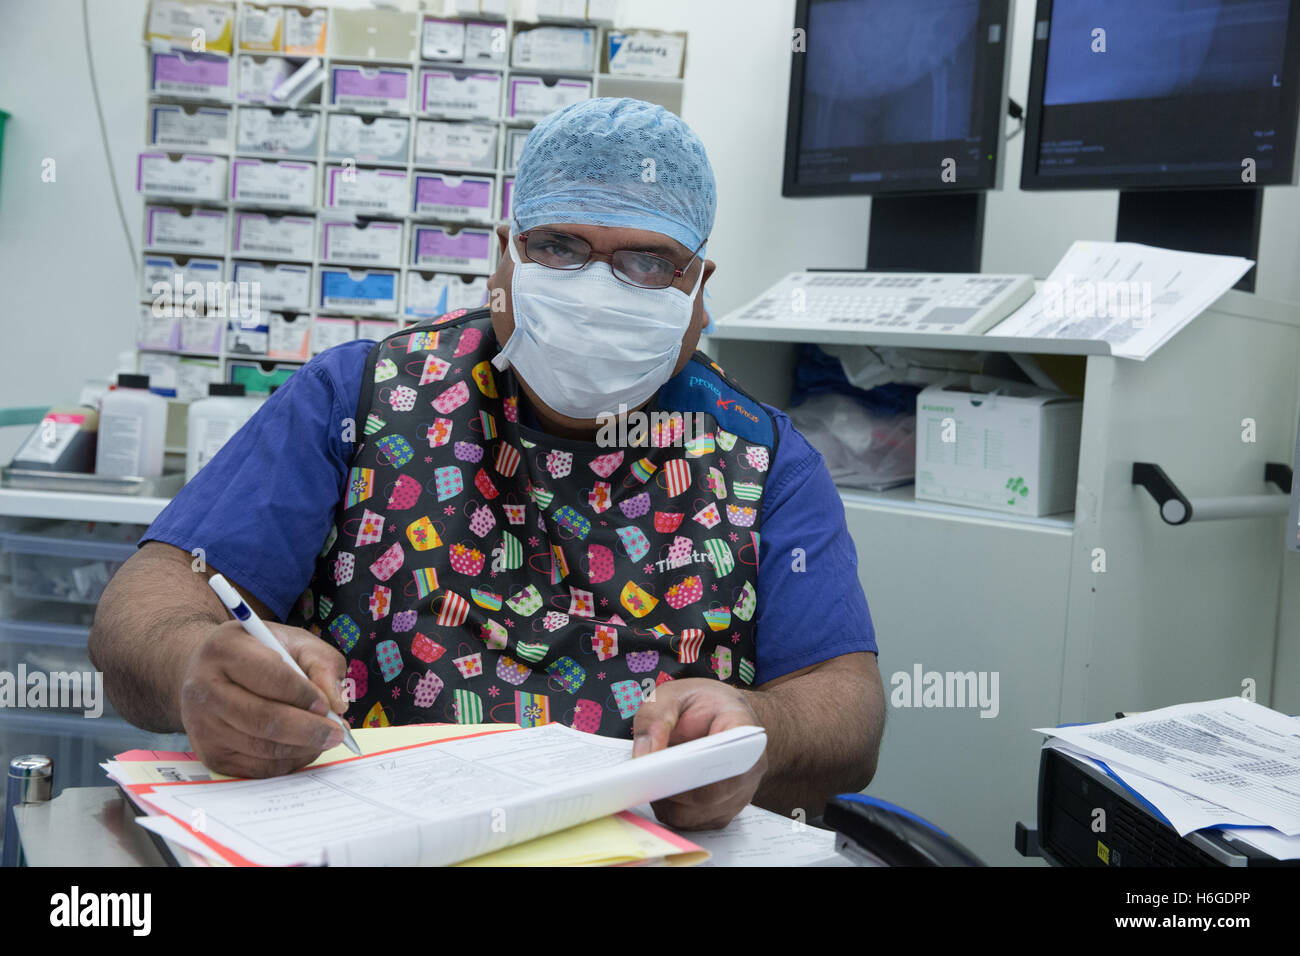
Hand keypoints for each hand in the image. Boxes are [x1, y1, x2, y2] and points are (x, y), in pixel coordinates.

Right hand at [178, 620, 349, 777]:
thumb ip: (323, 665)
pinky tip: (303, 748)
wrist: (213, 672)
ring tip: (326, 738)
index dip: (303, 694)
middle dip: (308, 729)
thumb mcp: (296, 643)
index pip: (268, 676)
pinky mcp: (209, 754)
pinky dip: (288, 762)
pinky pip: (256, 768)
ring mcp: (202, 725)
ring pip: (261, 747)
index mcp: (225, 649)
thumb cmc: (261, 653)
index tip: (327, 705)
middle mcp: (204, 688)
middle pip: (263, 719)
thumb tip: (338, 705)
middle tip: (338, 732)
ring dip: (302, 748)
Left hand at [631, 678, 767, 830]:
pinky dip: (670, 810)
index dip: (696, 767)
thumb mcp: (673, 695)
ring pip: (696, 814)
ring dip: (667, 803)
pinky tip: (657, 790)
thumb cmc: (701, 705)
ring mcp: (737, 794)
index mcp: (742, 730)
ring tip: (647, 781)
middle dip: (671, 789)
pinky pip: (691, 822)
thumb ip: (655, 717)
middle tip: (641, 778)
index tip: (665, 766)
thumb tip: (643, 756)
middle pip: (708, 795)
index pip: (727, 755)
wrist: (721, 716)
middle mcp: (747, 768)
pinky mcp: (721, 812)